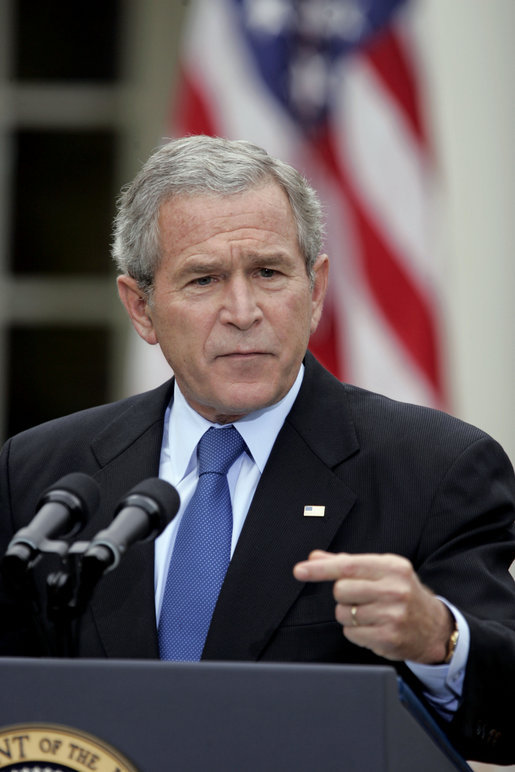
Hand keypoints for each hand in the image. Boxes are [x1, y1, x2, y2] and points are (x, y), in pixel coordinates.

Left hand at [293, 550, 453, 663]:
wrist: (433, 626)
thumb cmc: (401, 592)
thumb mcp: (381, 570)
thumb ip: (347, 562)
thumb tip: (315, 556)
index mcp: (392, 567)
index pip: (348, 565)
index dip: (321, 569)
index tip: (300, 571)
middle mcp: (395, 589)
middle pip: (341, 590)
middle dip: (343, 595)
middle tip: (361, 596)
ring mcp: (393, 615)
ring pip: (343, 613)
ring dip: (349, 614)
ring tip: (371, 612)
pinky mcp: (388, 638)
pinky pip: (351, 633)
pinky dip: (356, 631)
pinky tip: (374, 626)